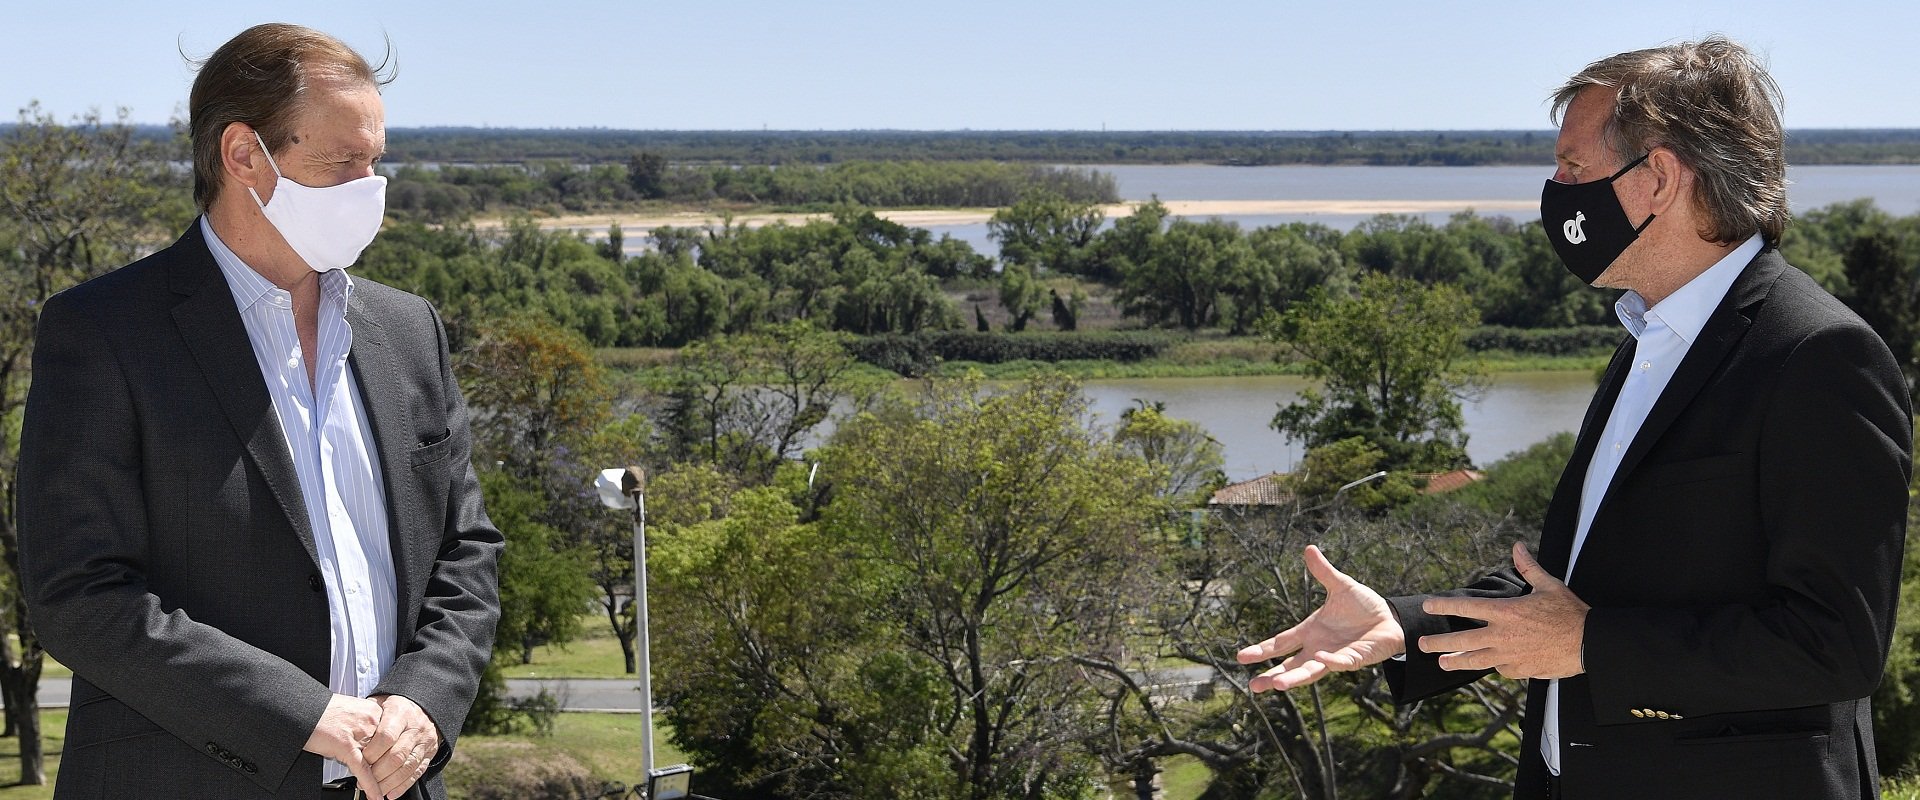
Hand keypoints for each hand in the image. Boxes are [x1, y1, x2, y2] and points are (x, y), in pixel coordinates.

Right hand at [304, 694, 387, 797]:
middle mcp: (370, 721)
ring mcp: (359, 733)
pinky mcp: (345, 745)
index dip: (392, 753)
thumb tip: (373, 743)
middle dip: (385, 767)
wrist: (301, 709)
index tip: (396, 764)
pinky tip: (375, 795)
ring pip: (377, 760)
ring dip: (379, 778)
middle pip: (387, 750)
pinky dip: (370, 784)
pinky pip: (362, 769)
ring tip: (382, 790)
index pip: (393, 737)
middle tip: (386, 779)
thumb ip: (366, 725)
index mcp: (374, 711)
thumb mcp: (353, 713)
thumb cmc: (323, 712)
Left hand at [363, 694, 439, 798]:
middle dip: (378, 772)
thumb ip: (368, 719)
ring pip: (407, 767)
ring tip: (375, 789)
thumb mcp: (380, 704)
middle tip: (364, 780)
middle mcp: (416, 728)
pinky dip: (403, 786)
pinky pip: (417, 773)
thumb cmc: (395, 708)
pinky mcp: (430, 753)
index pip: (387, 736)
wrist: (424, 706)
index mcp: (401, 713)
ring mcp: (425, 742)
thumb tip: (349, 735)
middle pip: (397, 756)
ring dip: (389, 783)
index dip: (372, 752)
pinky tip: (391, 793)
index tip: (360, 761)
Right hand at [1237, 545, 1405, 691]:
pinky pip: (1341, 662)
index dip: (1262, 650)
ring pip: (1311, 670)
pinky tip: (1321, 659)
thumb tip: (1309, 548)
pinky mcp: (1354, 658)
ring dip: (1295, 677)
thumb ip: (1323, 572)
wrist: (1391, 618)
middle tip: (1254, 686)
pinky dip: (1332, 661)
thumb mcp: (1341, 585)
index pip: (1281, 643)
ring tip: (1277, 685)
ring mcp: (1335, 655)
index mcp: (1309, 632)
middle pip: (1290, 664)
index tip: (1241, 657)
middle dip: (1272, 675)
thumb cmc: (1364, 606)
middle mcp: (1318, 647)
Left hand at [1418, 541, 1588, 678]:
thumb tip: (1517, 547)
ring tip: (1441, 663)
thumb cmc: (1570, 613)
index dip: (1444, 606)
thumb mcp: (1549, 585)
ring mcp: (1509, 655)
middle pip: (1462, 640)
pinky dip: (1494, 665)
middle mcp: (1502, 635)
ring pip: (1475, 661)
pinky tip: (1489, 665)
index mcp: (1506, 612)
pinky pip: (1500, 668)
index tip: (1428, 607)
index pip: (1466, 607)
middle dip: (1439, 643)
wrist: (1589, 644)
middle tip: (1422, 645)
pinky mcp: (1519, 670)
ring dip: (1456, 662)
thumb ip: (1528, 568)